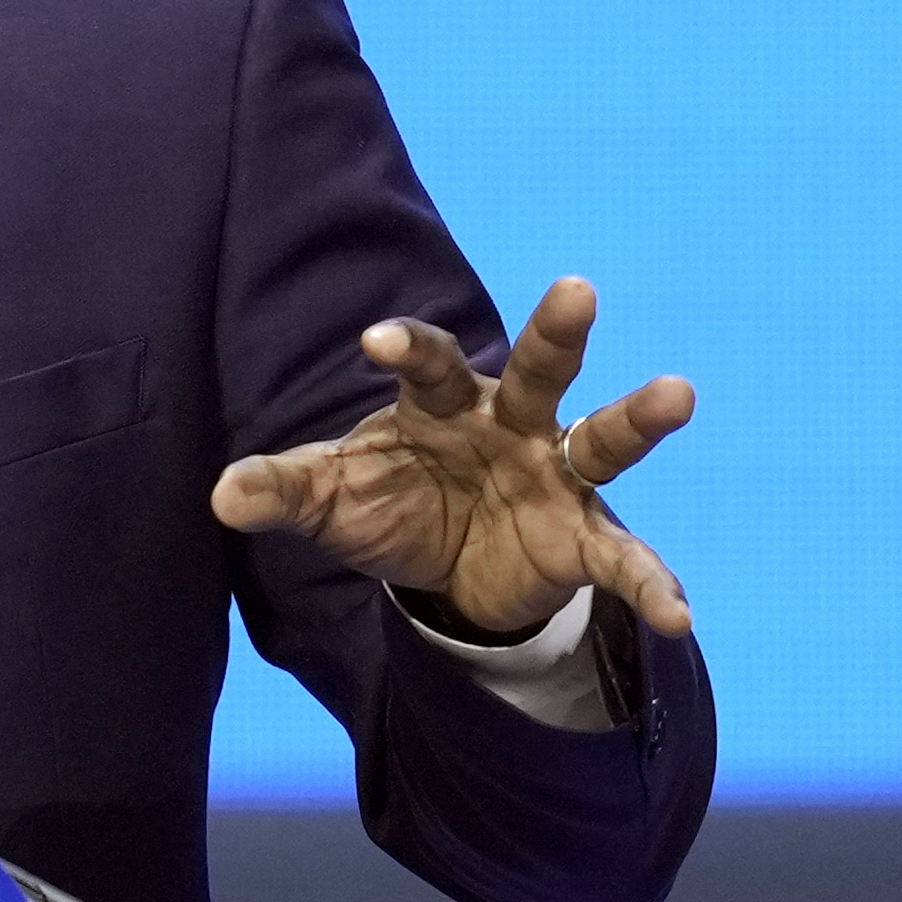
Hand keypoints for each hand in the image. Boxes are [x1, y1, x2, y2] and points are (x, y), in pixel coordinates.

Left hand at [211, 277, 694, 640]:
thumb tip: (223, 496)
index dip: (405, 347)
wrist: (445, 573)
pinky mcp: (582, 538)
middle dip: (556, 331)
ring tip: (678, 392)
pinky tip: (676, 615)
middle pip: (535, 370)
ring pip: (600, 438)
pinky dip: (650, 584)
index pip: (423, 365)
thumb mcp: (332, 500)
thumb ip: (284, 490)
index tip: (376, 339)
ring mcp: (554, 477)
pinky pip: (623, 558)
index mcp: (439, 406)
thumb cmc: (390, 506)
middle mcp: (508, 426)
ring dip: (637, 417)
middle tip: (576, 286)